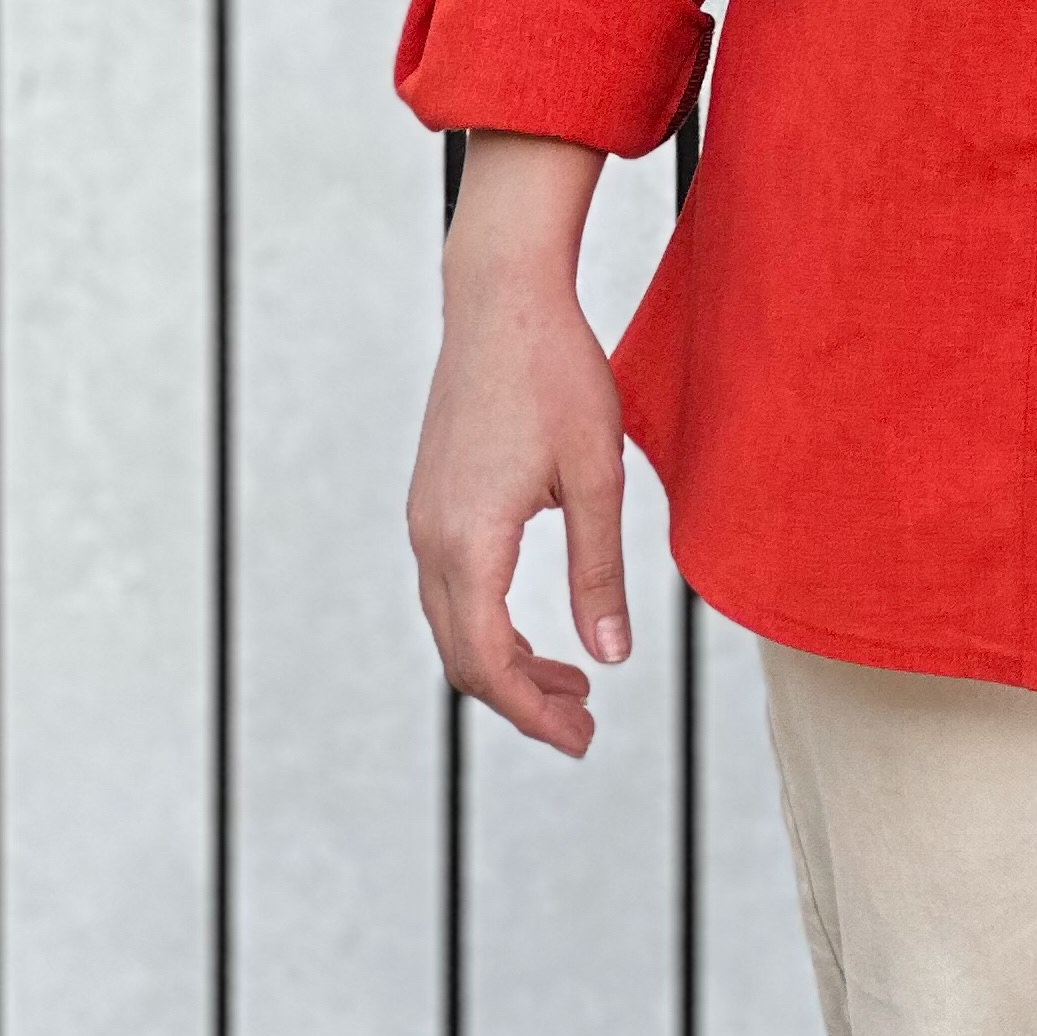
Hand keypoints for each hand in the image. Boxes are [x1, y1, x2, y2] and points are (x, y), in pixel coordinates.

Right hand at [407, 134, 626, 755]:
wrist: (501, 297)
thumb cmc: (555, 373)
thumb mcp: (596, 475)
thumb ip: (600, 570)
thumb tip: (611, 653)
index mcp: (470, 541)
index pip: (488, 662)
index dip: (534, 713)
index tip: (582, 738)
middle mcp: (431, 537)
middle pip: (462, 655)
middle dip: (521, 699)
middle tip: (584, 722)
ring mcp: (425, 516)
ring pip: (452, 622)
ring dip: (505, 661)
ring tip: (570, 678)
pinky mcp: (432, 497)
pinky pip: (450, 586)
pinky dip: (489, 621)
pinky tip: (535, 620)